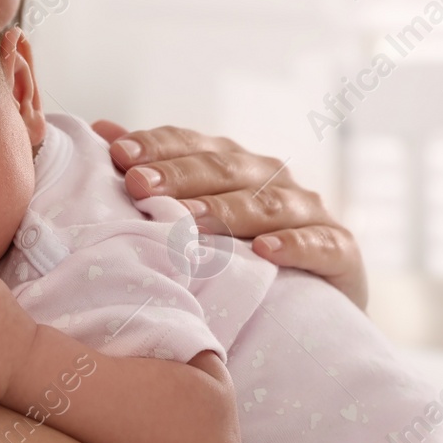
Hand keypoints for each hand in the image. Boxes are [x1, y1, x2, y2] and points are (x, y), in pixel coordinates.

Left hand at [92, 121, 367, 309]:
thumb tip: (102, 131)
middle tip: (140, 186)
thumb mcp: (195, 216)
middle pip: (224, 170)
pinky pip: (318, 245)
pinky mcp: (340, 251)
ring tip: (190, 219)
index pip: (191, 144)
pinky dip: (293, 245)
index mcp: (233, 164)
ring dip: (227, 210)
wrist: (313, 310)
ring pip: (267, 204)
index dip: (157, 146)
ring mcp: (309, 212)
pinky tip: (265, 252)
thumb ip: (155, 173)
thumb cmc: (238, 257)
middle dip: (180, 176)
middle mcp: (271, 178)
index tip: (119, 156)